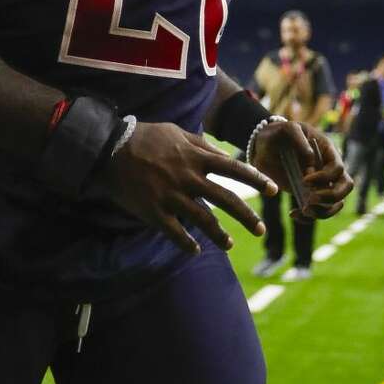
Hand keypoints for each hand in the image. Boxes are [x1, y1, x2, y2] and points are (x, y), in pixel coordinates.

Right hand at [101, 122, 278, 255]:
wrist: (110, 149)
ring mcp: (172, 196)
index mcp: (196, 157)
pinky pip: (176, 233)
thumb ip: (202, 145)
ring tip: (230, 244)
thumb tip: (223, 155)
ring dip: (220, 235)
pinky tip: (196, 250)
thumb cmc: (145, 137)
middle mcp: (189, 178)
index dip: (256, 180)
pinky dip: (187, 244)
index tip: (273, 190)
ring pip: (204, 220)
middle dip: (247, 216)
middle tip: (261, 229)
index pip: (235, 169)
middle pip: (226, 199)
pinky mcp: (155, 212)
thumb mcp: (177, 133)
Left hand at [251, 120, 352, 218]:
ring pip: (335, 204)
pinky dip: (308, 218)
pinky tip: (294, 214)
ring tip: (303, 210)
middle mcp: (328, 169)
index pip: (338, 169)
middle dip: (331, 197)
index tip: (305, 179)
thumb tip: (311, 164)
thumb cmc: (279, 133)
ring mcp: (320, 184)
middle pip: (345, 188)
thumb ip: (300, 141)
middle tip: (310, 200)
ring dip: (322, 211)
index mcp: (328, 151)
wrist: (264, 146)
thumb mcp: (287, 129)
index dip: (324, 177)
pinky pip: (317, 211)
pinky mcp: (308, 195)